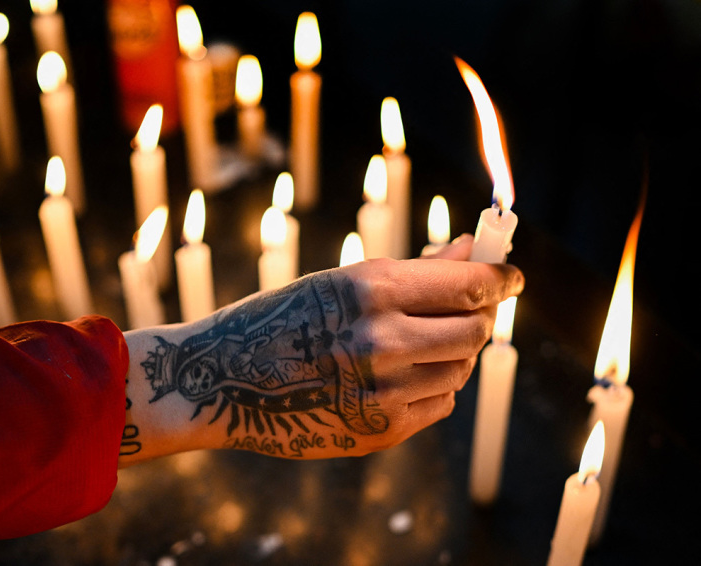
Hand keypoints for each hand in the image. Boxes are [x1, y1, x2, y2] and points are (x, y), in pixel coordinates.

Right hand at [119, 235, 523, 464]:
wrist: (219, 380)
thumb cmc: (279, 319)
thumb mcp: (340, 284)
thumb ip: (414, 271)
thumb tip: (470, 252)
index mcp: (371, 289)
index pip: (470, 284)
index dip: (500, 278)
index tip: (511, 276)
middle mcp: (383, 340)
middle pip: (475, 329)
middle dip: (480, 317)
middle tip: (467, 310)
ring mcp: (382, 391)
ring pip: (459, 369)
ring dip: (452, 353)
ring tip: (418, 343)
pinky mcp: (379, 430)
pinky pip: (439, 404)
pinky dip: (433, 386)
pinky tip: (400, 376)